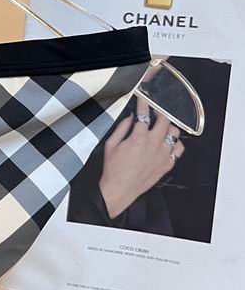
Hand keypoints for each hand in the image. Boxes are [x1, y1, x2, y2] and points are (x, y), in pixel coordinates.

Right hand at [98, 98, 183, 218]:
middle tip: (155, 112)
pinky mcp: (168, 164)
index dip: (144, 104)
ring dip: (169, 127)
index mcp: (138, 138)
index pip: (144, 114)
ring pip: (175, 133)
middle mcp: (153, 144)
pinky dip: (175, 143)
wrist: (119, 189)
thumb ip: (121, 128)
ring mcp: (163, 154)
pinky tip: (168, 143)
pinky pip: (179, 149)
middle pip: (165, 120)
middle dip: (160, 112)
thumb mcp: (111, 145)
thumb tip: (130, 117)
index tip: (143, 100)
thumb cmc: (113, 169)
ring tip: (163, 127)